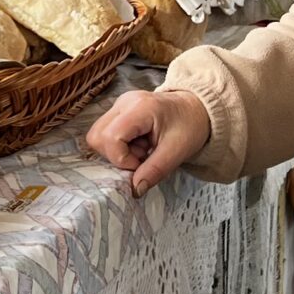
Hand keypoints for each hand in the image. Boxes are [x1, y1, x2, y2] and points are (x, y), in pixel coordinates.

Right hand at [85, 88, 211, 195]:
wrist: (197, 109)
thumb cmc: (190, 126)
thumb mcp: (177, 152)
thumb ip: (154, 171)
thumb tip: (134, 190)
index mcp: (140, 108)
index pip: (111, 137)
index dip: (122, 159)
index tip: (142, 163)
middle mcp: (124, 102)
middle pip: (97, 136)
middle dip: (116, 156)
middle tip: (141, 157)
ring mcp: (119, 104)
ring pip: (97, 135)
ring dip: (117, 152)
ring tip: (142, 150)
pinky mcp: (119, 111)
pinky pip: (105, 133)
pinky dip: (119, 146)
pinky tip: (139, 144)